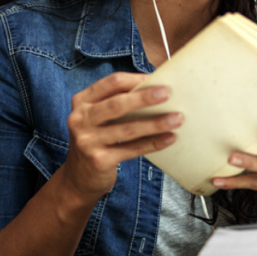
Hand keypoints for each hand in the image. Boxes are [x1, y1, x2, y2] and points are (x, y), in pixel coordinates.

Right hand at [63, 72, 180, 202]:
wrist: (79, 177)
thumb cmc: (98, 138)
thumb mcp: (100, 117)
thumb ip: (119, 102)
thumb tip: (159, 88)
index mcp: (82, 101)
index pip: (111, 83)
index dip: (136, 79)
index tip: (159, 79)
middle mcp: (80, 119)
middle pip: (117, 104)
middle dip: (144, 98)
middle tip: (168, 94)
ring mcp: (87, 141)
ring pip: (127, 129)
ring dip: (155, 123)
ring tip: (177, 119)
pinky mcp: (99, 160)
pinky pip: (132, 149)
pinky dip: (153, 143)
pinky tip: (170, 138)